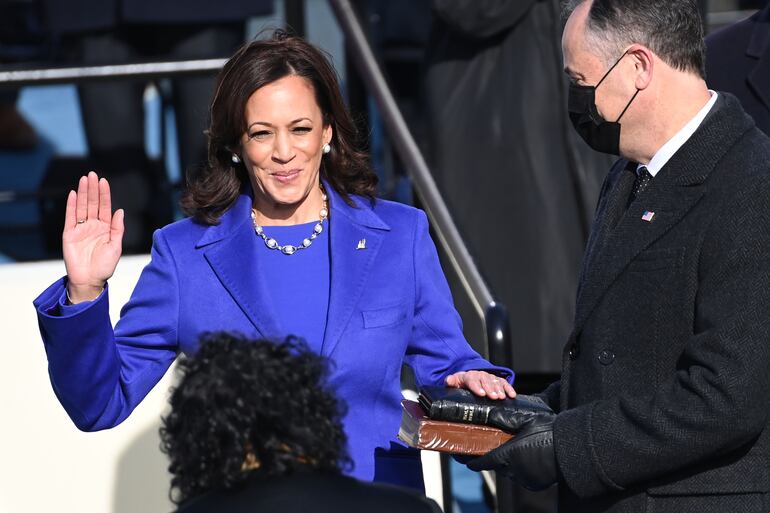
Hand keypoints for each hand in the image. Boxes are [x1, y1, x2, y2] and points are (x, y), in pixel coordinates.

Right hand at [63, 172, 123, 302]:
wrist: (89, 280)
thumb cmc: (104, 266)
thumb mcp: (115, 246)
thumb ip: (117, 229)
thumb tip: (120, 211)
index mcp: (105, 228)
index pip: (104, 207)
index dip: (104, 194)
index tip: (104, 181)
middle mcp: (93, 226)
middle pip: (92, 203)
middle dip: (92, 189)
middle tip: (92, 174)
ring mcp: (80, 229)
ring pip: (81, 207)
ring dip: (82, 193)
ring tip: (84, 179)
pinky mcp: (69, 234)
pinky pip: (70, 217)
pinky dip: (71, 206)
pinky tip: (72, 194)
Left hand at [445, 370, 515, 399]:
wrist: (469, 378)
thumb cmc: (462, 383)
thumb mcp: (455, 382)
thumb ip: (451, 382)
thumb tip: (448, 381)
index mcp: (469, 376)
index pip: (472, 380)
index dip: (477, 387)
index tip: (481, 394)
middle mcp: (480, 375)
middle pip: (486, 381)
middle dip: (490, 389)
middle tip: (493, 397)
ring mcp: (490, 377)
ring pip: (495, 382)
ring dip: (499, 389)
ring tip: (501, 397)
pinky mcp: (497, 380)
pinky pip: (504, 383)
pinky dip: (509, 388)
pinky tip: (512, 395)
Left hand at [466, 408, 556, 490]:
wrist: (571, 449)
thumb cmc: (548, 432)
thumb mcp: (525, 420)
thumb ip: (506, 419)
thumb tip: (490, 414)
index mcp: (508, 455)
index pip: (483, 462)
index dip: (472, 461)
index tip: (465, 459)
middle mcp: (514, 470)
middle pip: (496, 466)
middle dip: (493, 458)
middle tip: (491, 448)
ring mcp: (524, 478)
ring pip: (509, 472)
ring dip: (507, 464)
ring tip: (510, 451)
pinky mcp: (534, 484)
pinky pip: (521, 477)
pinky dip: (520, 469)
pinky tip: (525, 458)